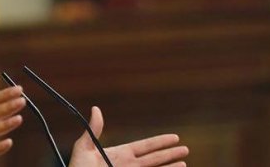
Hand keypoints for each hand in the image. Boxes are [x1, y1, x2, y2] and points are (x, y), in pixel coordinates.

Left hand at [69, 106, 188, 166]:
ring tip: (184, 164)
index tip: (174, 137)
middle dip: (170, 154)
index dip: (160, 142)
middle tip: (185, 149)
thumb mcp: (84, 147)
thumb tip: (95, 109)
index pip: (145, 146)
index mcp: (120, 154)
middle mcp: (128, 166)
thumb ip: (94, 130)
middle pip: (155, 159)